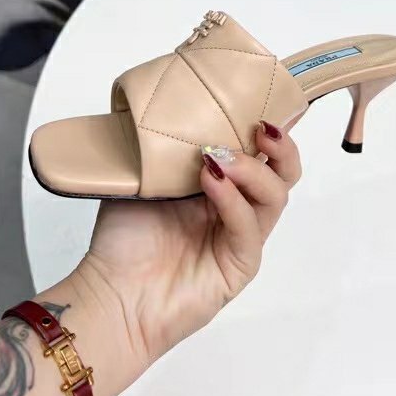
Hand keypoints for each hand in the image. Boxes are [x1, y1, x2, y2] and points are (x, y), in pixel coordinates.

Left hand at [76, 122, 300, 369]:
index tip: (265, 99)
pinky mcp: (240, 263)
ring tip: (219, 156)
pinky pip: (248, 226)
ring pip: (274, 195)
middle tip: (260, 128)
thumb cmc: (123, 240)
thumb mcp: (140, 178)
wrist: (111, 296)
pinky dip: (233, 199)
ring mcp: (242, 236)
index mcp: (221, 185)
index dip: (271, 129)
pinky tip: (210, 180)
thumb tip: (168, 102)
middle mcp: (237, 208)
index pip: (260, 153)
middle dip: (281, 147)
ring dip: (252, 169)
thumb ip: (162, 146)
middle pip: (283, 173)